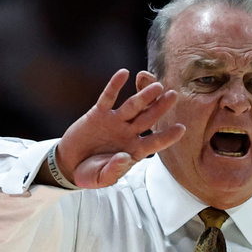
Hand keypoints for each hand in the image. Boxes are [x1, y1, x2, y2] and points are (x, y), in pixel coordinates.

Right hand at [54, 69, 184, 187]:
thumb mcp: (102, 178)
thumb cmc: (91, 174)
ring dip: (144, 96)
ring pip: (132, 106)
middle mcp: (129, 134)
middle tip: (173, 95)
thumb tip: (125, 157)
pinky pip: (108, 98)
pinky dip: (114, 85)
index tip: (181, 128)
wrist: (70, 165)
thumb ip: (114, 170)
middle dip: (160, 107)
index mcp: (135, 150)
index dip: (167, 136)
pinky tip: (124, 73)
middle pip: (148, 118)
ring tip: (157, 85)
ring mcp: (115, 122)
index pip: (155, 142)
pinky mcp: (98, 114)